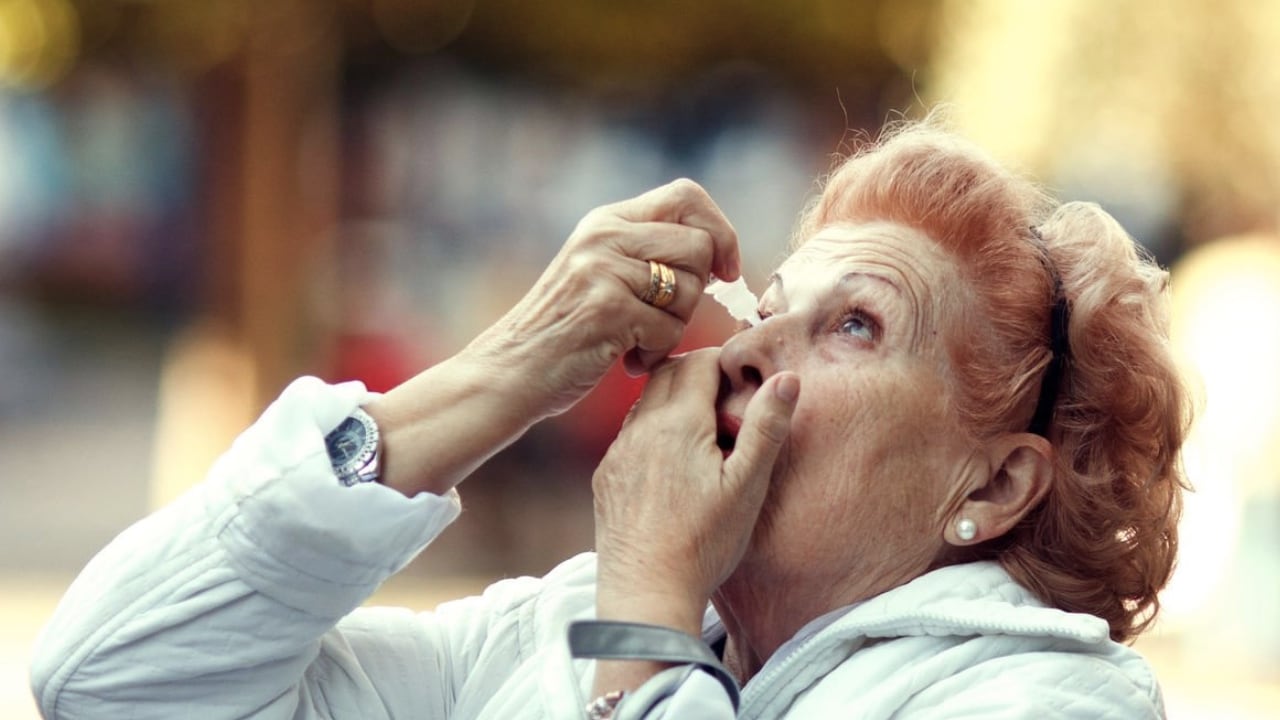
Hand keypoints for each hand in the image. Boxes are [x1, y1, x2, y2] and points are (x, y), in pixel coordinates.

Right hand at [461, 180, 739, 420]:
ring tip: (636, 342)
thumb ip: (646, 250)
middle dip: (696, 292)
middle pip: (699, 246)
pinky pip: (669, 330)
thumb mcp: (598, 270)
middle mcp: (604, 235)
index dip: (720, 230)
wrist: (508, 372)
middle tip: (662, 319)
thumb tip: (719, 250)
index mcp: (606, 220)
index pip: (686, 195)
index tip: (726, 270)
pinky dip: (655, 354)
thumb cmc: (564, 331)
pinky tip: (625, 360)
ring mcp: (603, 269)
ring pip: (689, 291)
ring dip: (674, 327)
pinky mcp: (606, 309)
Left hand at [591, 349, 798, 633]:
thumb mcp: (747, 486)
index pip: (699, 360)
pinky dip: (653, 434)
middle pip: (668, 372)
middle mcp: (639, 428)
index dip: (726, 364)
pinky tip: (674, 468)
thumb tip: (786, 378)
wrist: (646, 593)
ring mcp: (618, 452)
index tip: (745, 385)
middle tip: (729, 405)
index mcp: (677, 422)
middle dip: (700, 375)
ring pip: (645, 402)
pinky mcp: (606, 476)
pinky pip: (629, 435)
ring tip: (705, 438)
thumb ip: (766, 427)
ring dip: (674, 403)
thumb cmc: (704, 543)